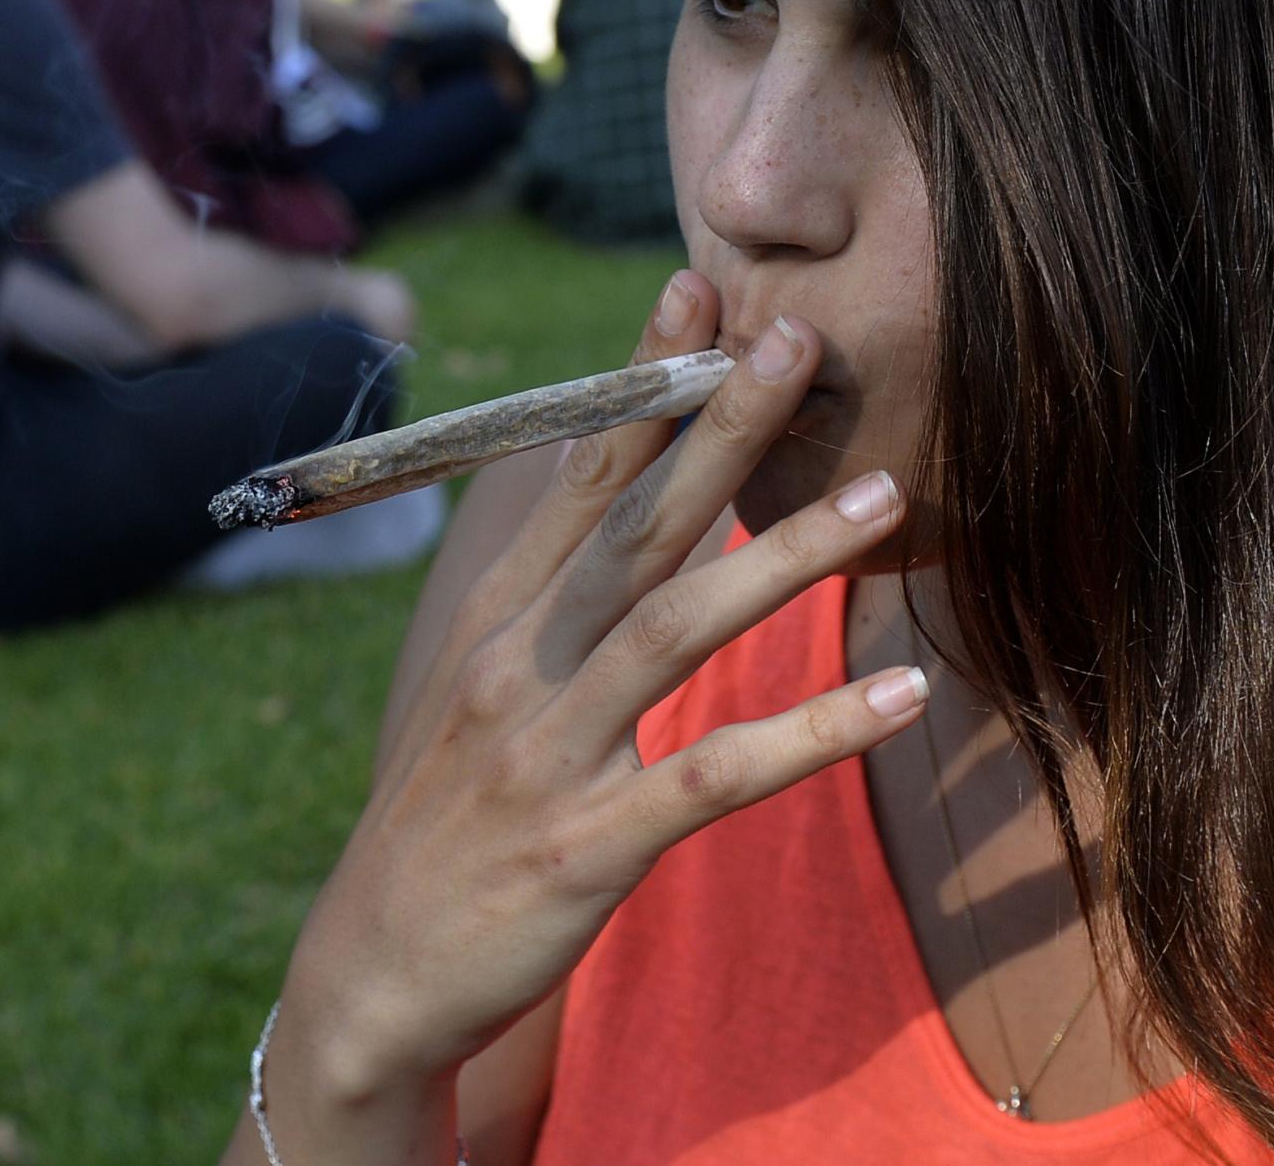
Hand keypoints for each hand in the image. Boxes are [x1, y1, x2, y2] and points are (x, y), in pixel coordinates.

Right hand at [261, 273, 922, 1140]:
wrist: (370, 982)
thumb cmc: (450, 822)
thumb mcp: (483, 692)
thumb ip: (552, 603)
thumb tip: (612, 501)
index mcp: (496, 621)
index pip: (573, 474)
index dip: (636, 382)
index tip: (698, 291)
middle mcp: (516, 668)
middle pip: (632, 524)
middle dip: (719, 427)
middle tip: (798, 339)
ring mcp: (549, 754)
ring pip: (676, 626)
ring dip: (785, 555)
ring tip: (887, 496)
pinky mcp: (586, 845)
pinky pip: (716, 775)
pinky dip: (814, 733)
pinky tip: (904, 698)